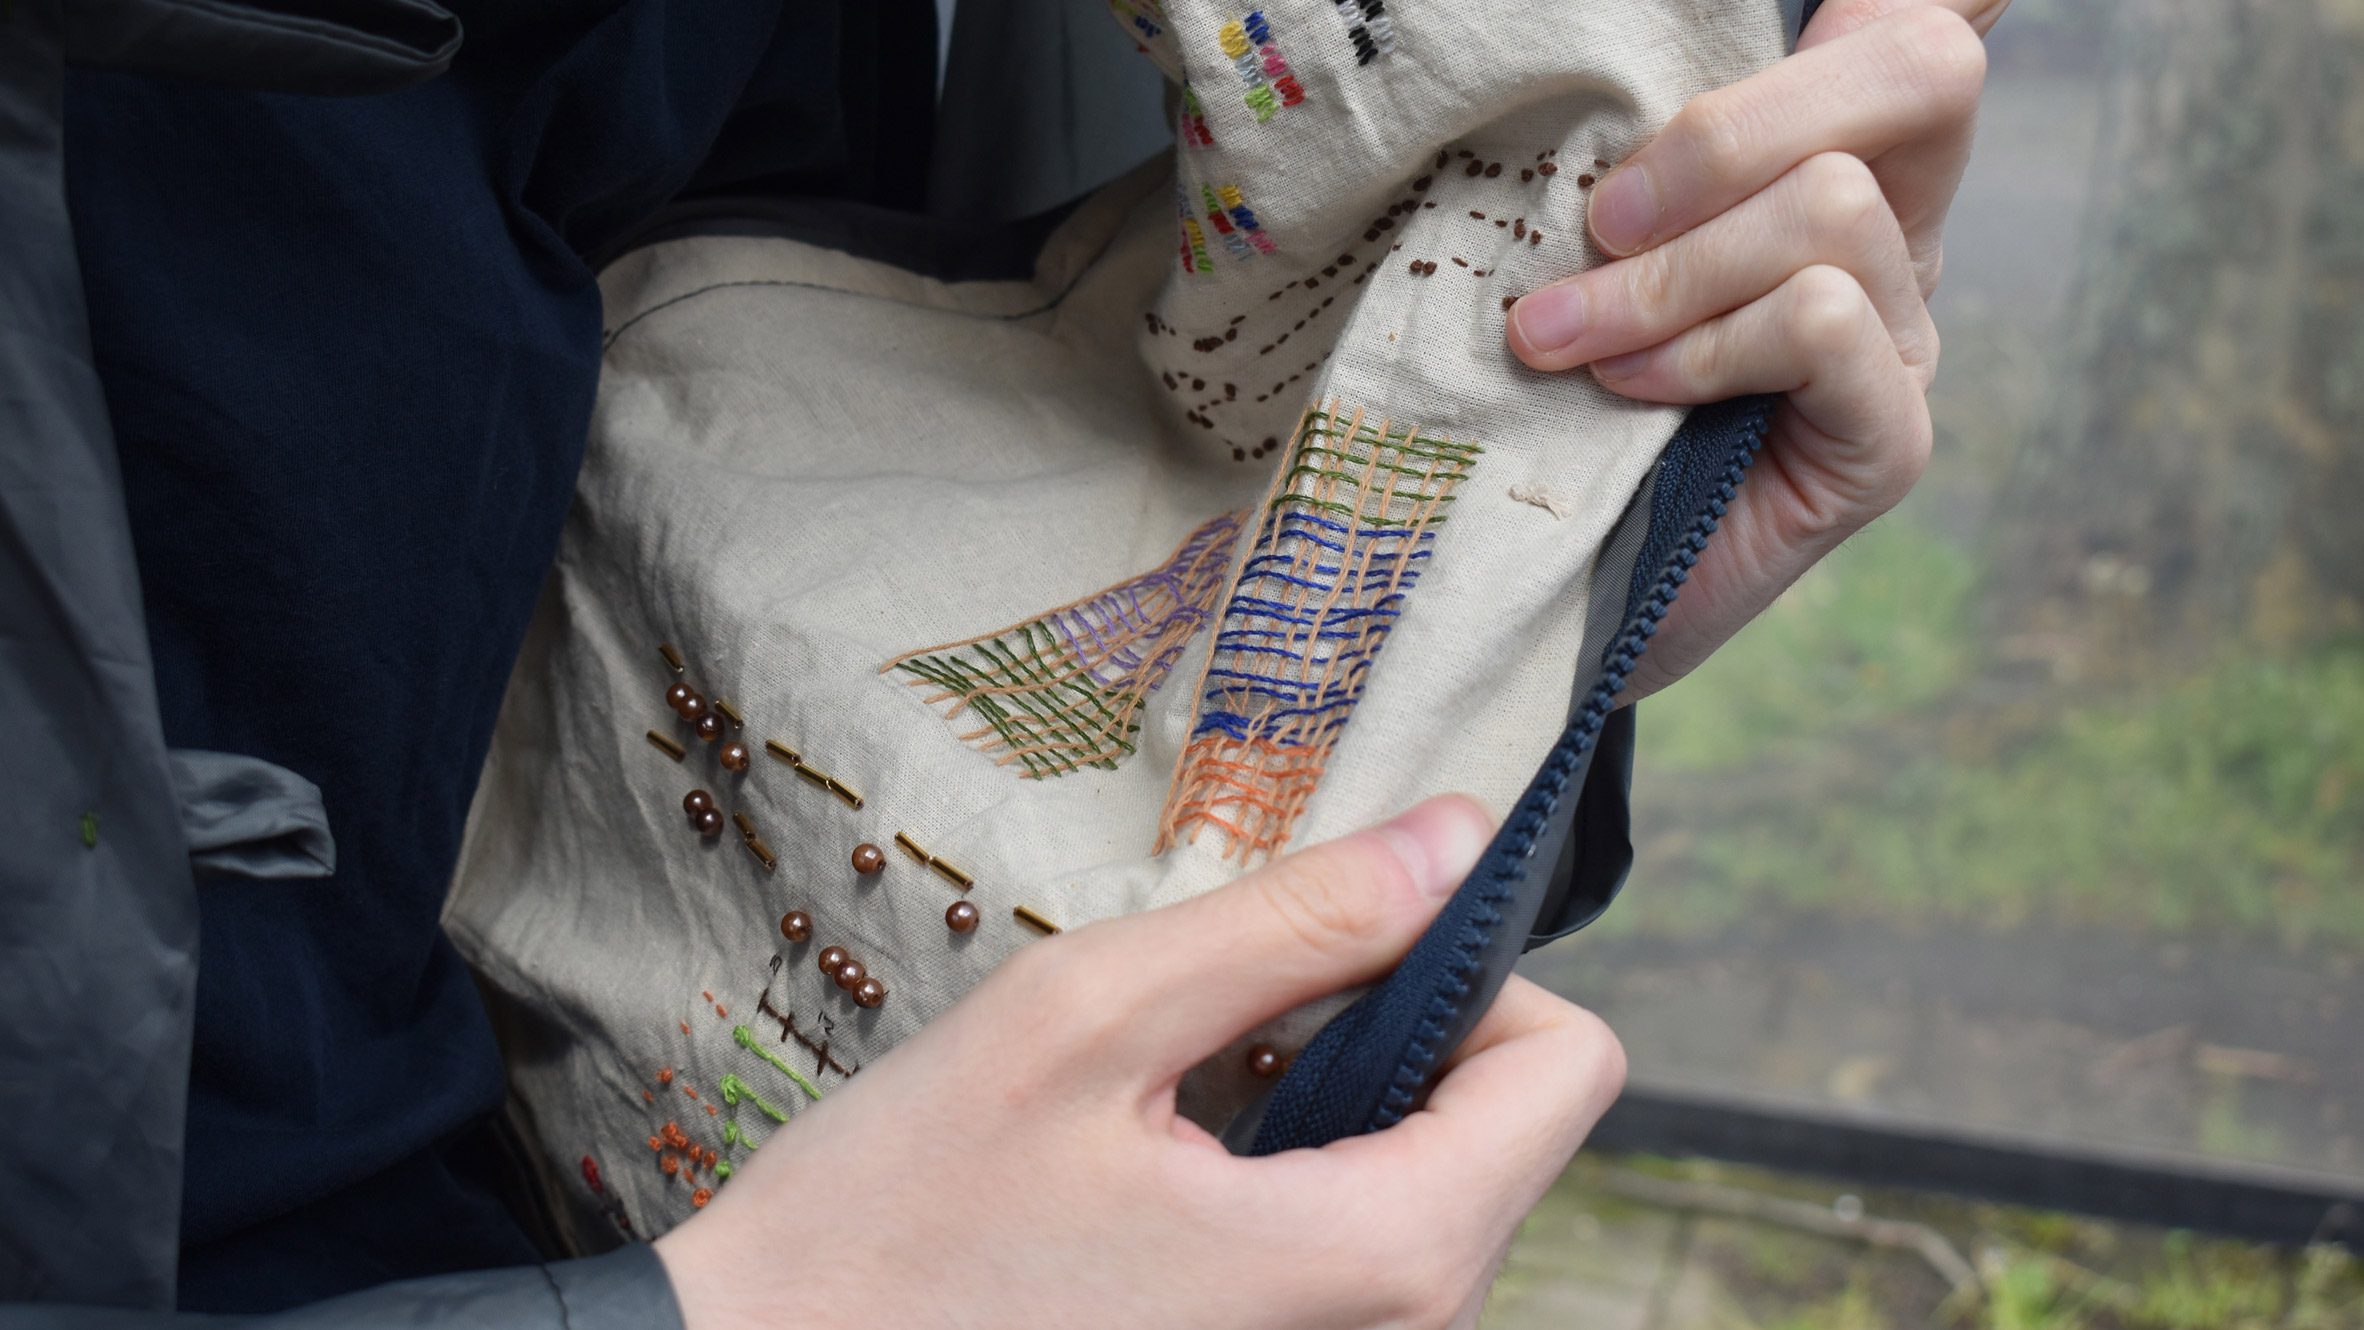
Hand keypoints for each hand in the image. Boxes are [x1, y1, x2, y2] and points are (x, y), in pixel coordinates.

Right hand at [655, 796, 1625, 1329]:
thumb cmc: (903, 1217)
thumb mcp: (1091, 1019)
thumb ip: (1298, 920)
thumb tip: (1456, 837)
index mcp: (1384, 1255)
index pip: (1569, 1065)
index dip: (1470, 969)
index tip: (1330, 955)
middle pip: (1509, 1126)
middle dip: (1394, 1039)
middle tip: (1219, 1030)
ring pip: (1440, 1186)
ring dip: (1338, 1112)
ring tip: (1176, 1114)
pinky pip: (1368, 1254)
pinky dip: (1301, 1185)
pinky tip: (1167, 1184)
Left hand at [1508, 0, 2007, 698]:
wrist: (1543, 600)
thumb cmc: (1549, 405)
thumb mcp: (1573, 253)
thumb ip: (1622, 169)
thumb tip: (1593, 88)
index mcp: (1831, 162)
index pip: (1912, 28)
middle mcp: (1894, 239)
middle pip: (1908, 72)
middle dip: (1721, 134)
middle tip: (1596, 226)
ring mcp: (1904, 342)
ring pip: (1831, 208)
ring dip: (1668, 273)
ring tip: (1566, 337)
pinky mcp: (1888, 440)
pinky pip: (1822, 324)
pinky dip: (1706, 348)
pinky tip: (1630, 392)